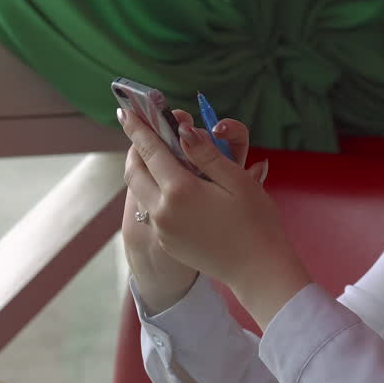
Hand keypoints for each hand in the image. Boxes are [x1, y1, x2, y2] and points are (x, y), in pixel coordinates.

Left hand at [120, 108, 262, 313]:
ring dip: (142, 171)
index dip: (137, 128)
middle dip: (135, 149)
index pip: (150, 151)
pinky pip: (151, 211)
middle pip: (134, 172)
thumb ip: (207, 154)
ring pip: (139, 192)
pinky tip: (171, 188)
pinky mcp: (167, 243)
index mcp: (180, 190)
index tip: (125, 111)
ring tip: (155, 157)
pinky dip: (153, 192)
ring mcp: (162, 230)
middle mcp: (162, 211)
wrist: (258, 271)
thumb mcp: (237, 180)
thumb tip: (183, 130)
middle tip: (142, 134)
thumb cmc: (256, 223)